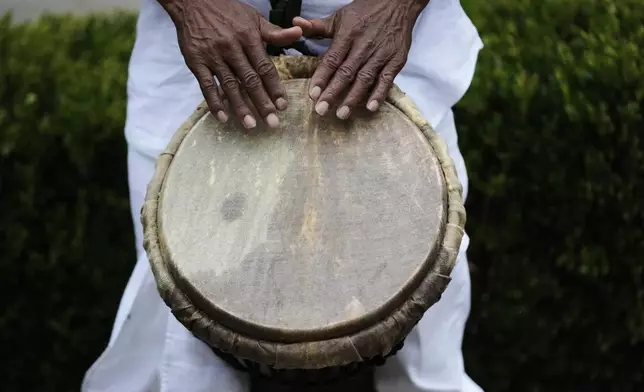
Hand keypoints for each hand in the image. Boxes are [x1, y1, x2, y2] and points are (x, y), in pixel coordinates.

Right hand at [159, 0, 302, 127]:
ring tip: (251, 125)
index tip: (282, 105)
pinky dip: (215, 102)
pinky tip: (223, 117)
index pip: (265, 67)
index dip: (274, 88)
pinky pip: (207, 86)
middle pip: (250, 80)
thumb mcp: (253, 17)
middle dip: (262, 103)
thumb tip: (299, 32)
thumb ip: (275, 32)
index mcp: (248, 37)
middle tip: (273, 123)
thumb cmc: (226, 10)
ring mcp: (212, 56)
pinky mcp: (196, 62)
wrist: (191, 1)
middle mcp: (231, 48)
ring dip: (240, 107)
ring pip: (230, 86)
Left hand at [293, 0, 427, 119]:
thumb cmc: (366, 11)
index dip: (322, 77)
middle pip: (346, 72)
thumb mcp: (340, 16)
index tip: (312, 94)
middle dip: (333, 93)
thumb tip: (295, 23)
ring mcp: (381, 54)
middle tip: (321, 110)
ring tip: (342, 114)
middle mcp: (364, 45)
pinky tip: (370, 107)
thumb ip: (317, 25)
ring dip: (353, 98)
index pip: (332, 59)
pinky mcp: (396, 60)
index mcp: (348, 34)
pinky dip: (379, 94)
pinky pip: (387, 79)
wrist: (398, 3)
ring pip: (365, 79)